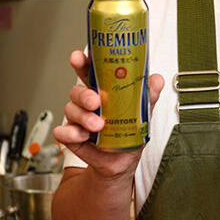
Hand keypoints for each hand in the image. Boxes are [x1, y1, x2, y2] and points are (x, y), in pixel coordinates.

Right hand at [52, 50, 163, 179]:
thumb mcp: (143, 113)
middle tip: (96, 102)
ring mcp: (78, 118)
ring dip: (83, 117)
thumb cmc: (129, 134)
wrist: (122, 162)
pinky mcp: (71, 136)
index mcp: (103, 90)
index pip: (90, 72)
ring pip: (70, 109)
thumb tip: (156, 79)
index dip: (82, 62)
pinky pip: (62, 132)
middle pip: (77, 90)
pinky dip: (70, 133)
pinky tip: (82, 136)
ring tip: (98, 125)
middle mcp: (88, 102)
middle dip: (84, 94)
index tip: (79, 57)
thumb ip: (149, 96)